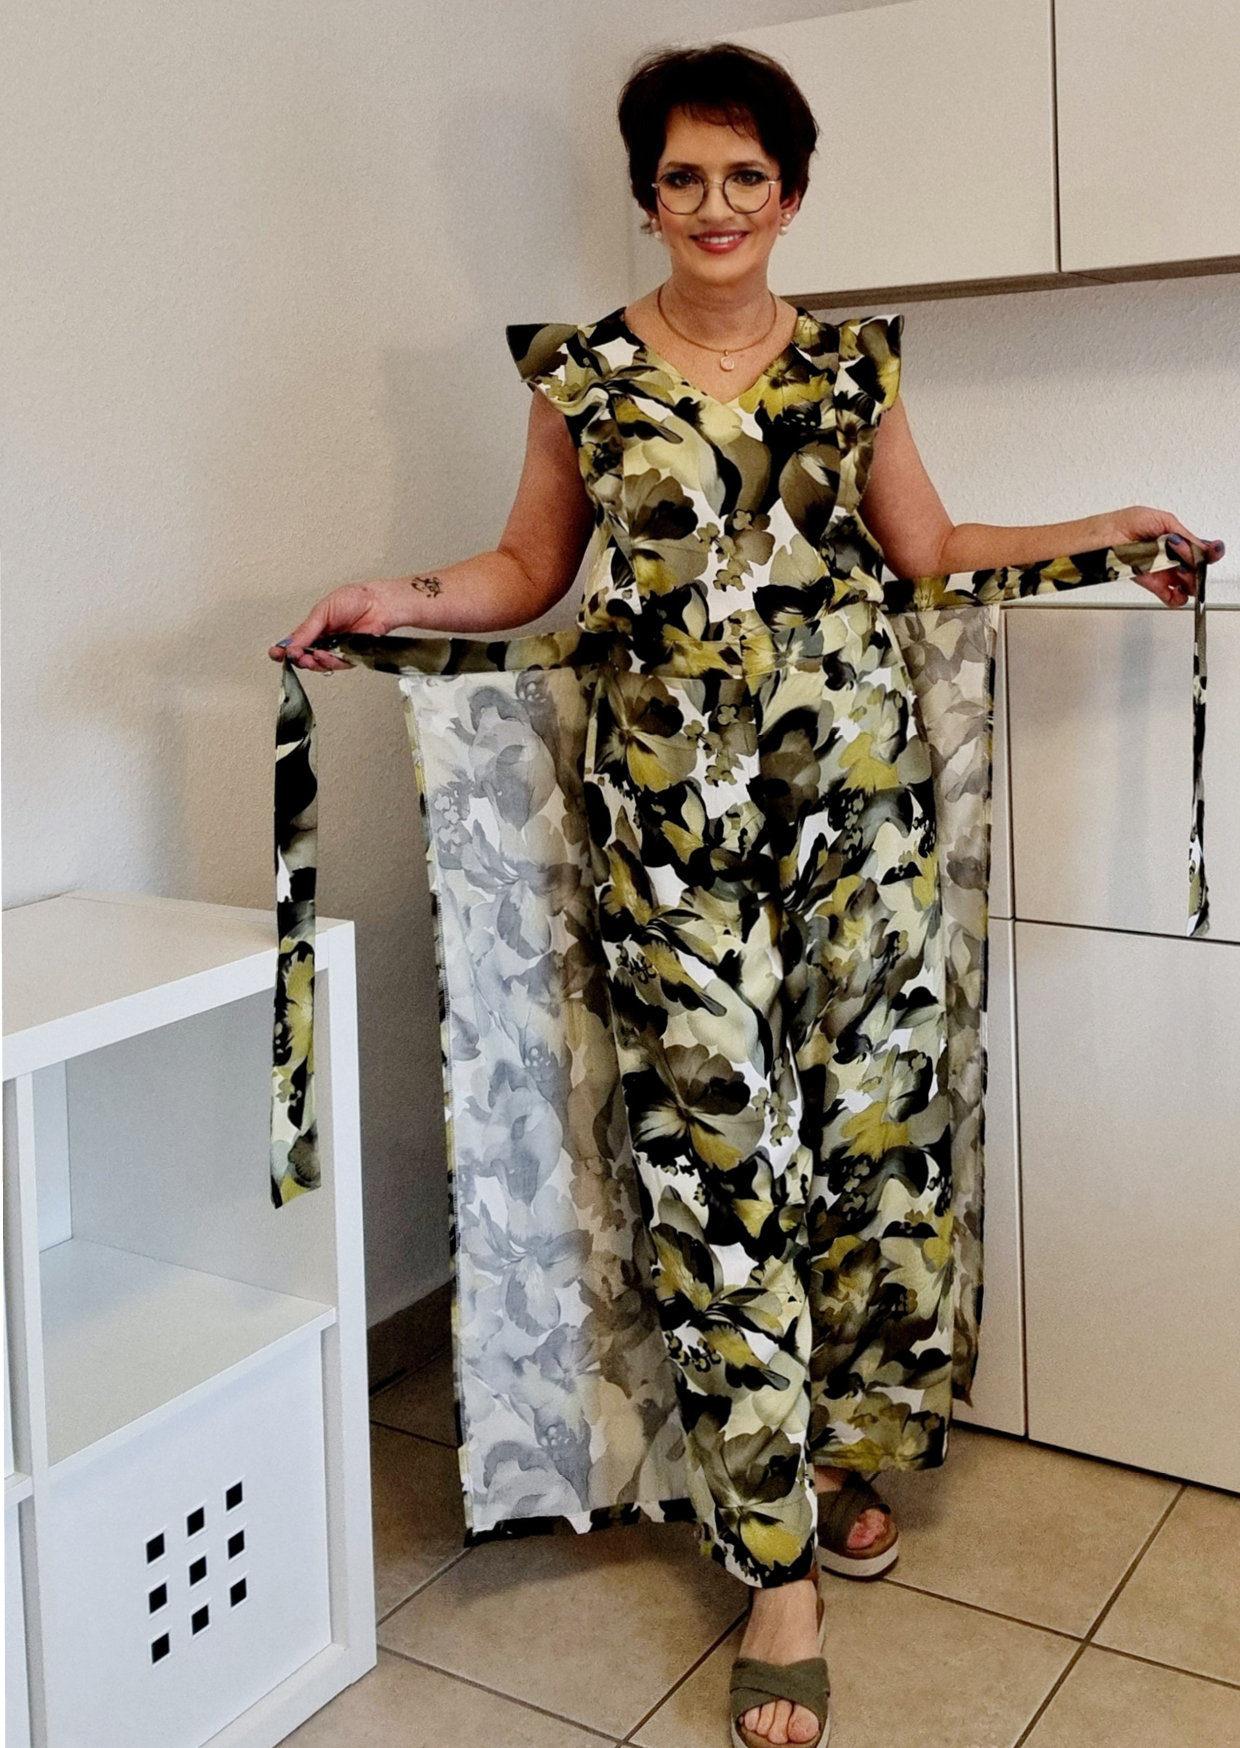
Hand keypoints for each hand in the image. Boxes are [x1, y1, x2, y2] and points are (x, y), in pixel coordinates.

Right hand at [268, 578, 423, 670]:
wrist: (378, 603)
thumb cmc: (354, 599)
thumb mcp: (322, 611)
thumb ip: (307, 629)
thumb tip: (290, 644)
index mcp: (313, 628)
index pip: (293, 642)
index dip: (283, 650)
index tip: (275, 654)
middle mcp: (323, 640)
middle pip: (304, 657)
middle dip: (297, 659)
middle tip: (295, 656)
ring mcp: (335, 649)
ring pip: (318, 664)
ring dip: (312, 663)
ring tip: (310, 657)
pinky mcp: (349, 656)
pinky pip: (336, 665)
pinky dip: (329, 663)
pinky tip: (325, 656)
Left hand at [1089, 506, 1224, 605]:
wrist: (1103, 538)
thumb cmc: (1125, 524)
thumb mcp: (1163, 522)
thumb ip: (1184, 536)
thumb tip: (1201, 548)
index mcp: (1174, 538)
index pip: (1198, 549)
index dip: (1208, 553)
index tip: (1212, 553)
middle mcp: (1169, 555)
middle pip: (1194, 568)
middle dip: (1196, 568)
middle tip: (1190, 564)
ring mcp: (1161, 569)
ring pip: (1185, 583)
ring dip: (1188, 582)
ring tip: (1179, 573)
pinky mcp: (1151, 583)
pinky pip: (1169, 595)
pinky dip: (1176, 597)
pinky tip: (1177, 592)